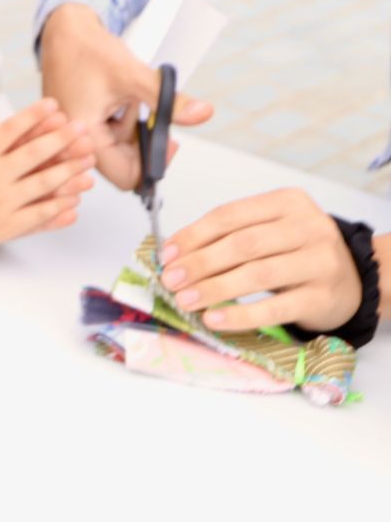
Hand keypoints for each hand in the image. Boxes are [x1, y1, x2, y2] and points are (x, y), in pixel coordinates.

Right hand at [0, 99, 95, 269]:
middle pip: (35, 154)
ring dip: (69, 171)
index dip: (34, 115)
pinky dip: (59, 207)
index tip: (53, 104)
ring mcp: (3, 203)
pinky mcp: (8, 226)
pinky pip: (40, 215)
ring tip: (88, 160)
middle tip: (82, 127)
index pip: (10, 130)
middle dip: (61, 138)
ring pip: (44, 184)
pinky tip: (76, 199)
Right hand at [39, 4, 213, 189]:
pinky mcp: (81, 124)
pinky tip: (120, 100)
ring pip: (118, 149)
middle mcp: (74, 140)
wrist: (65, 31)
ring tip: (129, 100)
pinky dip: (123, 120)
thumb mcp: (133, 75)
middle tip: (154, 116)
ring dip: (133, 130)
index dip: (151, 164)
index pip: (124, 176)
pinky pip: (109, 134)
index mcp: (82, 136)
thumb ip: (168, 100)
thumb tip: (201, 114)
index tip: (167, 143)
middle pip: (122, 164)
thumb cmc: (86, 50)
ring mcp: (77, 133)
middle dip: (143, 143)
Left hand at [159, 189, 362, 331]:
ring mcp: (320, 262)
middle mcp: (308, 227)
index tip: (166, 254)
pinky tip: (214, 318)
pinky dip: (241, 314)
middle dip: (200, 263)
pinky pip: (276, 307)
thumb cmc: (299, 253)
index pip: (230, 215)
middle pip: (242, 244)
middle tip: (170, 280)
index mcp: (287, 202)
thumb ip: (230, 236)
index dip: (193, 235)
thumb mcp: (270, 232)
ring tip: (185, 300)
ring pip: (258, 274)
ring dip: (214, 288)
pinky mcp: (323, 296)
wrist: (355, 280)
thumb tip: (175, 253)